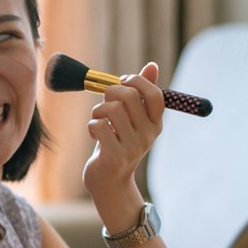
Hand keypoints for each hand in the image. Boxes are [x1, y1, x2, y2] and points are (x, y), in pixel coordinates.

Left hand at [82, 62, 164, 199]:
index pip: (155, 94)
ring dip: (98, 110)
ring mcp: (133, 147)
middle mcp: (148, 135)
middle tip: (105, 101)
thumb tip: (152, 65)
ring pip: (111, 109)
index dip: (137, 81)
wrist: (109, 182)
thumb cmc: (117, 145)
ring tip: (98, 121)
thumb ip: (140, 95)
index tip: (122, 81)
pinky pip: (99, 125)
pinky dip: (92, 125)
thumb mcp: (132, 120)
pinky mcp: (115, 156)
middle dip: (110, 92)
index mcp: (156, 124)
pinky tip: (94, 134)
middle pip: (129, 97)